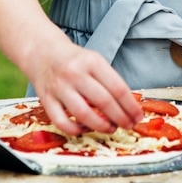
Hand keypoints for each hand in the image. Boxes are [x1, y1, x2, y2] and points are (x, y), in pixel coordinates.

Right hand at [29, 41, 143, 135]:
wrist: (43, 52)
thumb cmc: (74, 60)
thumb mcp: (95, 61)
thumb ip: (109, 80)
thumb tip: (128, 106)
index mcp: (92, 62)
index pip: (117, 87)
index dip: (130, 106)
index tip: (138, 115)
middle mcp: (75, 73)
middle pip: (103, 101)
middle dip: (120, 118)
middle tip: (129, 125)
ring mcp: (59, 87)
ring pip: (83, 114)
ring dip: (101, 126)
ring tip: (111, 128)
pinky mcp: (46, 99)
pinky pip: (62, 122)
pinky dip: (76, 130)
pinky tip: (85, 129)